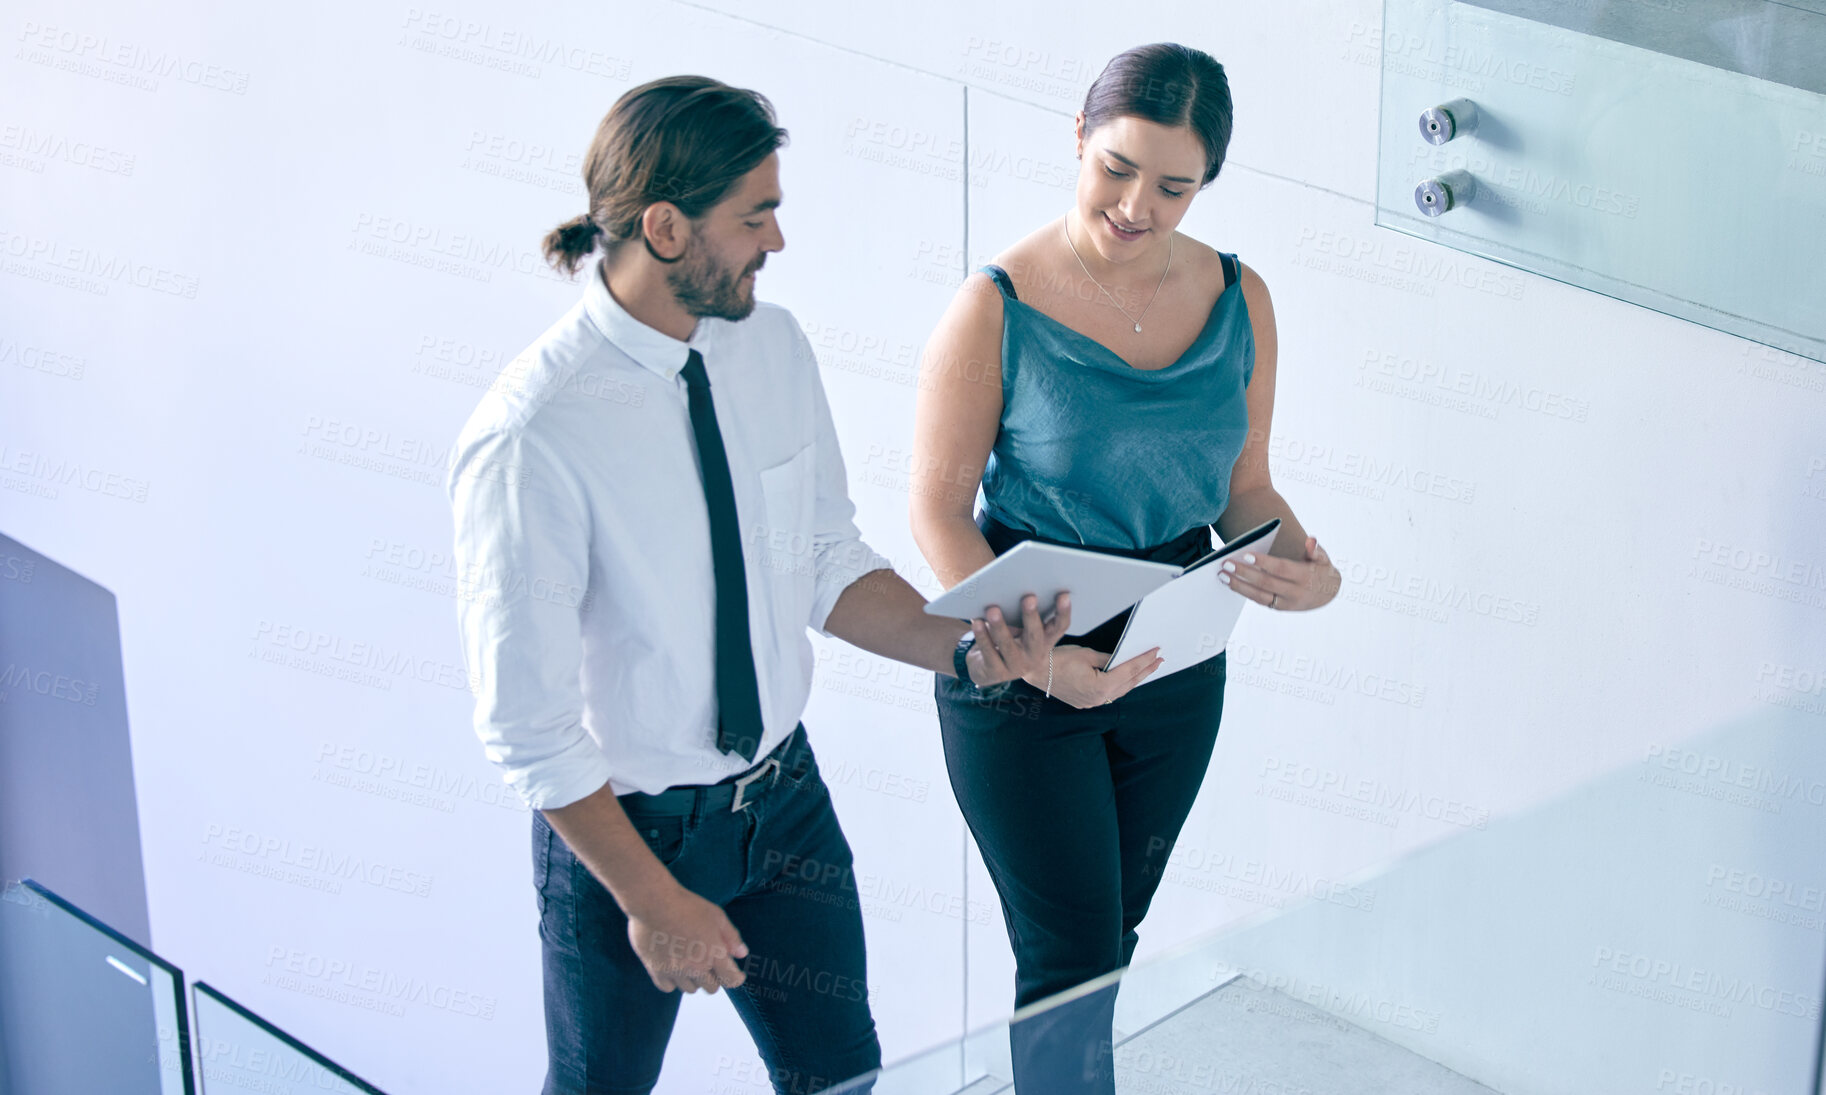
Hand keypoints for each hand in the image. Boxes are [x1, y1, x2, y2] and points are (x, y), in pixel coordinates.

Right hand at [627, 885, 748, 993]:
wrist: (654, 902)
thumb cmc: (687, 905)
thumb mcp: (716, 915)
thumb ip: (731, 937)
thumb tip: (742, 954)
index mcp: (714, 953)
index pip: (731, 980)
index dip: (736, 978)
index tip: (736, 975)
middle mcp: (696, 967)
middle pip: (711, 988)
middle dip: (714, 978)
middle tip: (708, 963)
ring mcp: (675, 971)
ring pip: (690, 989)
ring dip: (693, 979)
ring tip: (689, 961)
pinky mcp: (656, 971)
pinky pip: (669, 987)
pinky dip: (673, 981)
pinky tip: (673, 966)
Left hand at [965, 592, 1072, 687]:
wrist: (986, 667)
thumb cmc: (1007, 638)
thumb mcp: (1019, 629)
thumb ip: (1022, 615)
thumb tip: (1012, 591)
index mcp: (1045, 641)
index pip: (1059, 627)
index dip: (1063, 612)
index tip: (1064, 595)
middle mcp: (1034, 656)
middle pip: (1035, 636)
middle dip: (1032, 616)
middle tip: (1029, 597)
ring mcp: (1016, 667)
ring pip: (1008, 645)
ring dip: (1000, 626)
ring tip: (992, 609)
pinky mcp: (997, 673)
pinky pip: (989, 653)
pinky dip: (982, 636)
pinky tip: (976, 622)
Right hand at [1027, 643, 1162, 708]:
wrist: (1035, 670)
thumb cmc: (1057, 659)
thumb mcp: (1087, 654)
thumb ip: (1108, 658)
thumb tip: (1121, 658)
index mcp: (1101, 687)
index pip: (1129, 671)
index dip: (1144, 661)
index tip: (1156, 653)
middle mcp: (1098, 699)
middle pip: (1128, 683)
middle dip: (1144, 671)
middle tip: (1158, 660)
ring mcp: (1091, 702)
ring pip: (1120, 691)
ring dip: (1134, 679)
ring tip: (1146, 668)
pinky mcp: (1085, 702)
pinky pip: (1108, 694)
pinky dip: (1119, 685)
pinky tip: (1125, 678)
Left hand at [1217, 535, 1339, 610]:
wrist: (1327, 594)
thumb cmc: (1320, 569)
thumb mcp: (1323, 558)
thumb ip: (1315, 550)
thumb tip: (1310, 540)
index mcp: (1305, 576)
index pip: (1281, 568)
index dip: (1264, 562)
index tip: (1246, 554)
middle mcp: (1295, 592)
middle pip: (1266, 583)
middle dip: (1244, 573)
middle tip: (1226, 564)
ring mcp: (1286, 603)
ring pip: (1259, 596)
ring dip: (1238, 586)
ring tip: (1222, 576)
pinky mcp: (1279, 608)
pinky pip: (1259, 600)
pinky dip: (1244, 592)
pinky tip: (1230, 583)